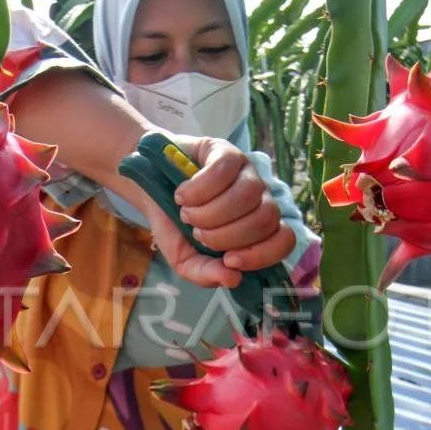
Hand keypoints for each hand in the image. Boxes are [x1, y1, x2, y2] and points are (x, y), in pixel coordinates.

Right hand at [172, 136, 295, 272]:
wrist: (146, 189)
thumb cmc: (173, 224)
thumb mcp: (183, 258)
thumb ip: (205, 273)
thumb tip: (232, 278)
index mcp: (256, 228)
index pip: (283, 241)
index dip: (261, 254)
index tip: (229, 259)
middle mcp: (259, 198)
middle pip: (265, 219)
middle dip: (226, 235)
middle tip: (197, 233)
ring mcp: (245, 172)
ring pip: (248, 194)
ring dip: (210, 212)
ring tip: (187, 214)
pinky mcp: (225, 150)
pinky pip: (225, 169)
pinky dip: (199, 188)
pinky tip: (182, 195)